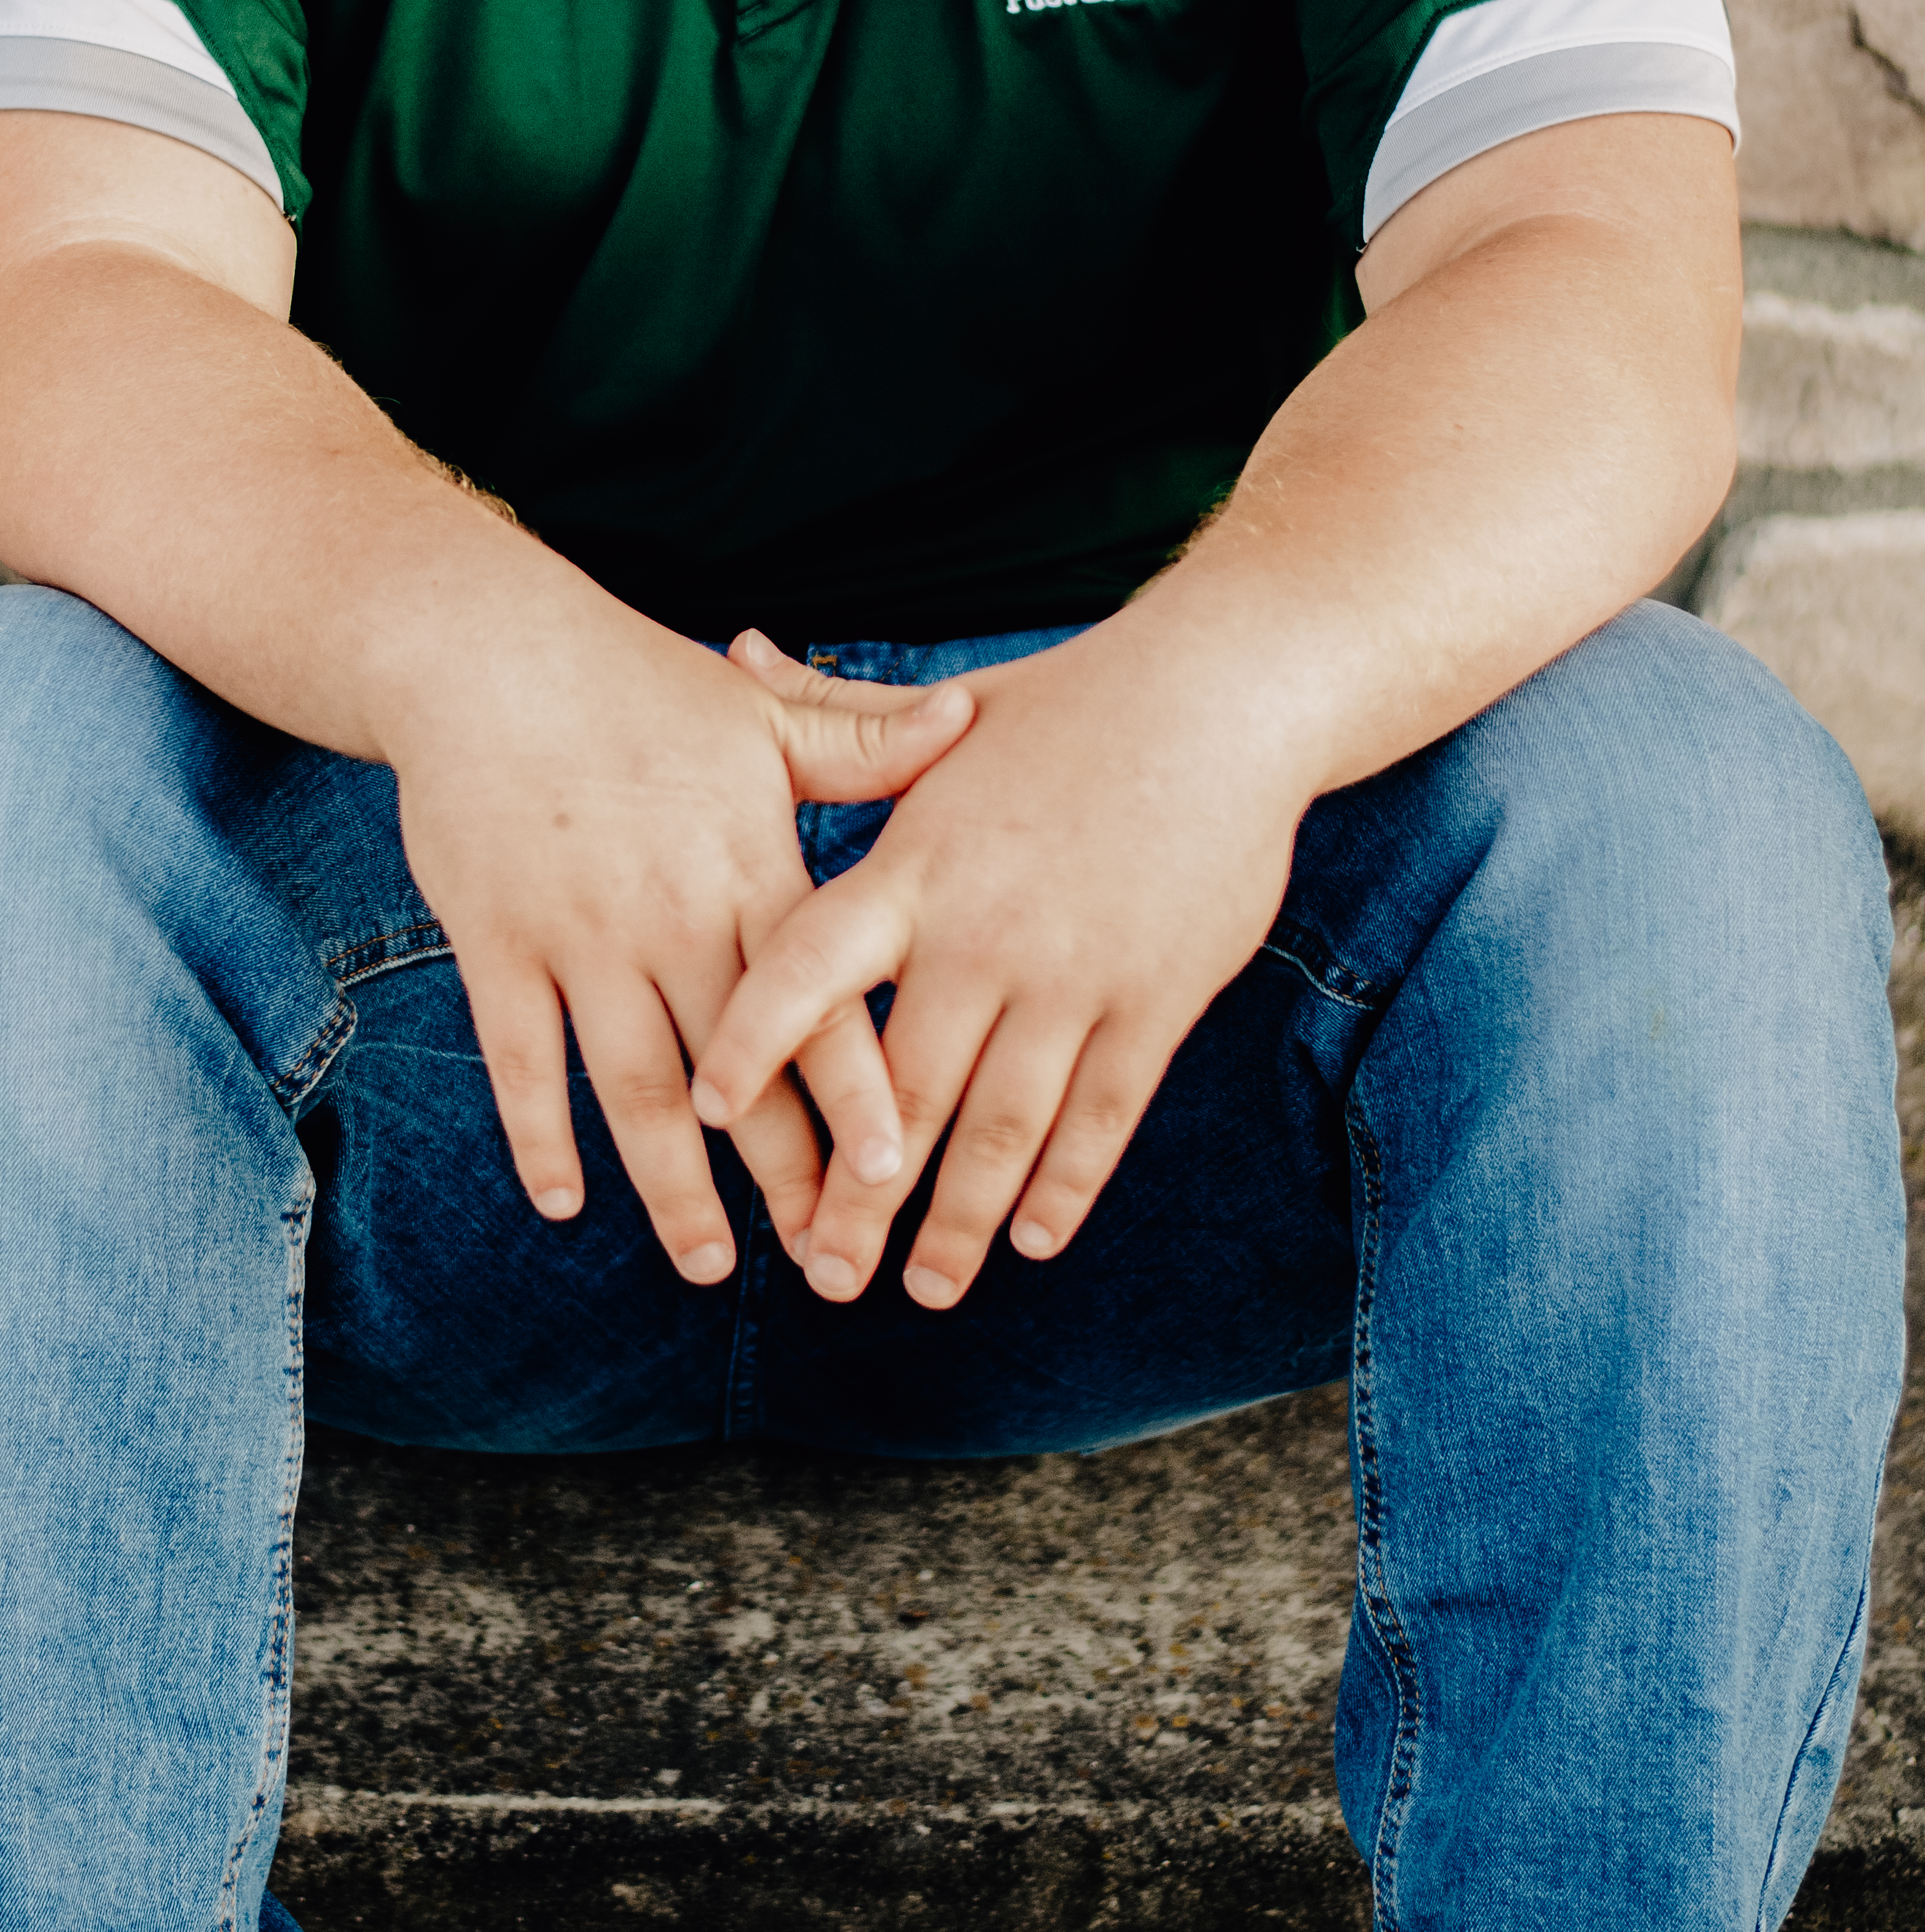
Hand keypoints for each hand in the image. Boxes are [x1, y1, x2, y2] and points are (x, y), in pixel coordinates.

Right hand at [385, 583, 974, 1286]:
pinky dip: (541, 1136)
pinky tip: (568, 1202)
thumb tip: (966, 717)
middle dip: (785, 1174)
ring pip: (636, 1086)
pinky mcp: (499, 944)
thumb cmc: (635, 683)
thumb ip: (860, 741)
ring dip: (673, 1186)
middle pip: (738, 1071)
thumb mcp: (758, 711)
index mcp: (744, 867)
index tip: (897, 1172)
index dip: (857, 1089)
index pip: (817, 999)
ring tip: (707, 1265)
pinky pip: (524, 1059)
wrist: (488, 656)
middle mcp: (669, 916)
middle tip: (825, 1261)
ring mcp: (578, 937)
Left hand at [689, 622, 1304, 1308]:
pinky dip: (1064, 1187)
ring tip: (921, 1288)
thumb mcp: (947, 711)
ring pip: (1002, 1129)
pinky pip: (1100, 1117)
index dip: (757, 1043)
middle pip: (904, 1092)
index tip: (712, 1114)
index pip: (811, 966)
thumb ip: (838, 712)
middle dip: (855, 1196)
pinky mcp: (1154, 1000)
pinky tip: (1033, 1238)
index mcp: (918, 866)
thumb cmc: (1071, 705)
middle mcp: (984, 933)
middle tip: (818, 1271)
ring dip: (958, 1222)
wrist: (1219, 699)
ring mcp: (1074, 975)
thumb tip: (740, 643)